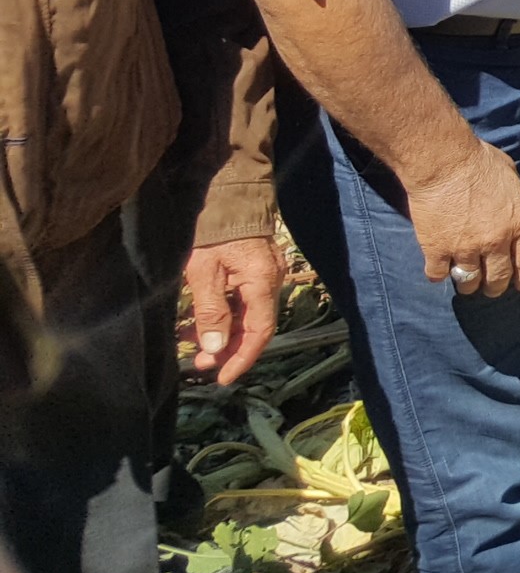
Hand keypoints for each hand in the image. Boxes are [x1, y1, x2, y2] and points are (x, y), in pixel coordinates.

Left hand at [182, 236, 285, 382]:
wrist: (229, 193)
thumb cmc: (212, 231)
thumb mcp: (203, 272)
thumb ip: (211, 311)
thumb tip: (214, 349)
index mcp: (261, 283)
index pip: (259, 332)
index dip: (242, 358)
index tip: (222, 378)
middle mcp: (271, 281)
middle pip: (255, 326)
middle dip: (229, 350)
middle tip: (200, 365)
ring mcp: (267, 274)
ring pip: (249, 315)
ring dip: (225, 334)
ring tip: (195, 346)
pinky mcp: (258, 269)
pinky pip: (246, 302)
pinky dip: (227, 317)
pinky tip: (204, 322)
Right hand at [398, 137, 519, 298]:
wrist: (444, 162)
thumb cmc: (479, 162)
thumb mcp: (510, 174)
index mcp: (518, 223)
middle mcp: (495, 241)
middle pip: (499, 277)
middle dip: (496, 287)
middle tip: (491, 288)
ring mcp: (465, 247)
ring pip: (469, 281)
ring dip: (468, 285)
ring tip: (466, 282)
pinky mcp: (437, 250)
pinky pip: (438, 274)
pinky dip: (438, 274)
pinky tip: (438, 270)